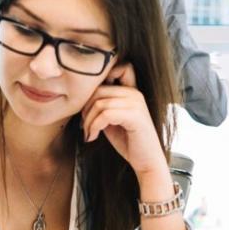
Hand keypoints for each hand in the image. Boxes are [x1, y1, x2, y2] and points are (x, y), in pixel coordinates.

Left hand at [82, 63, 167, 178]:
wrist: (147, 162)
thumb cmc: (129, 142)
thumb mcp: (111, 120)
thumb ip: (102, 105)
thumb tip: (81, 99)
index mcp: (132, 91)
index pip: (120, 67)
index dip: (102, 79)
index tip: (91, 104)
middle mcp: (135, 93)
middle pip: (99, 89)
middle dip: (85, 108)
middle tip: (84, 126)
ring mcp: (136, 103)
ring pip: (99, 102)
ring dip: (88, 121)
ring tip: (89, 134)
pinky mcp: (135, 115)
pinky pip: (105, 114)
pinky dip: (94, 127)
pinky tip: (93, 137)